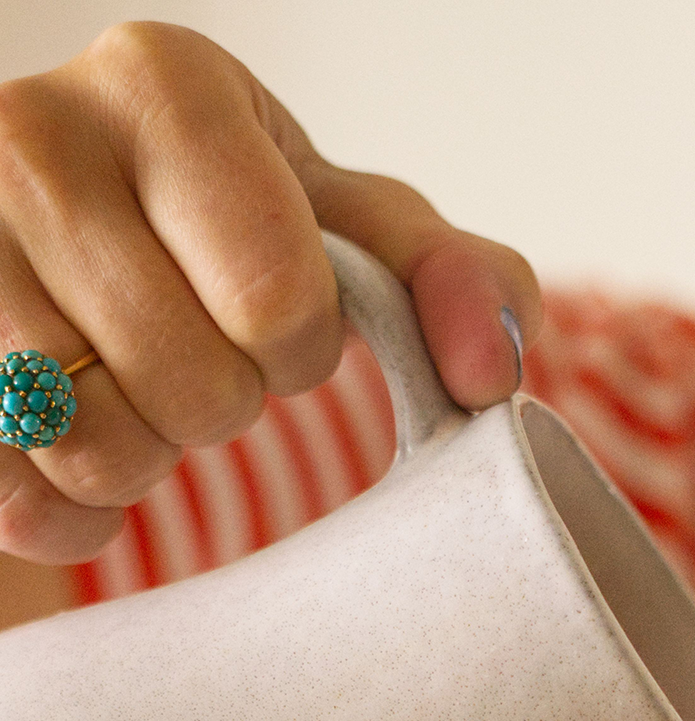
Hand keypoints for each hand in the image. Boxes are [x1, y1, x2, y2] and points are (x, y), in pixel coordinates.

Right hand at [0, 23, 538, 561]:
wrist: (48, 248)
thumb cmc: (219, 233)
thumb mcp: (345, 230)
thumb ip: (453, 279)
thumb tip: (491, 368)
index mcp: (162, 81)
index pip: (279, 301)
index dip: (296, 349)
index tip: (267, 314)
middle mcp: (34, 135)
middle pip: (198, 388)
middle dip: (221, 404)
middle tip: (191, 353)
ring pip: (100, 449)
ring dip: (143, 457)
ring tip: (130, 390)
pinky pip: (21, 496)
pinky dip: (65, 507)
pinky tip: (69, 445)